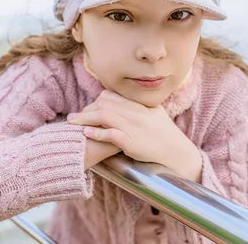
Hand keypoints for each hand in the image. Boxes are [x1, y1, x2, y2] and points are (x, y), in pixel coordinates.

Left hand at [67, 90, 202, 180]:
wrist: (176, 152)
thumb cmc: (164, 132)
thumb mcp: (154, 112)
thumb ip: (138, 104)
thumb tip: (123, 99)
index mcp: (138, 104)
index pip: (111, 96)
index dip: (96, 102)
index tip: (88, 108)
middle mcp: (135, 113)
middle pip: (103, 104)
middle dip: (86, 110)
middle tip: (74, 117)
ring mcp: (133, 127)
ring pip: (104, 116)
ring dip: (85, 119)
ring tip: (72, 122)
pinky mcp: (131, 142)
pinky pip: (110, 134)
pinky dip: (97, 133)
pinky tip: (86, 133)